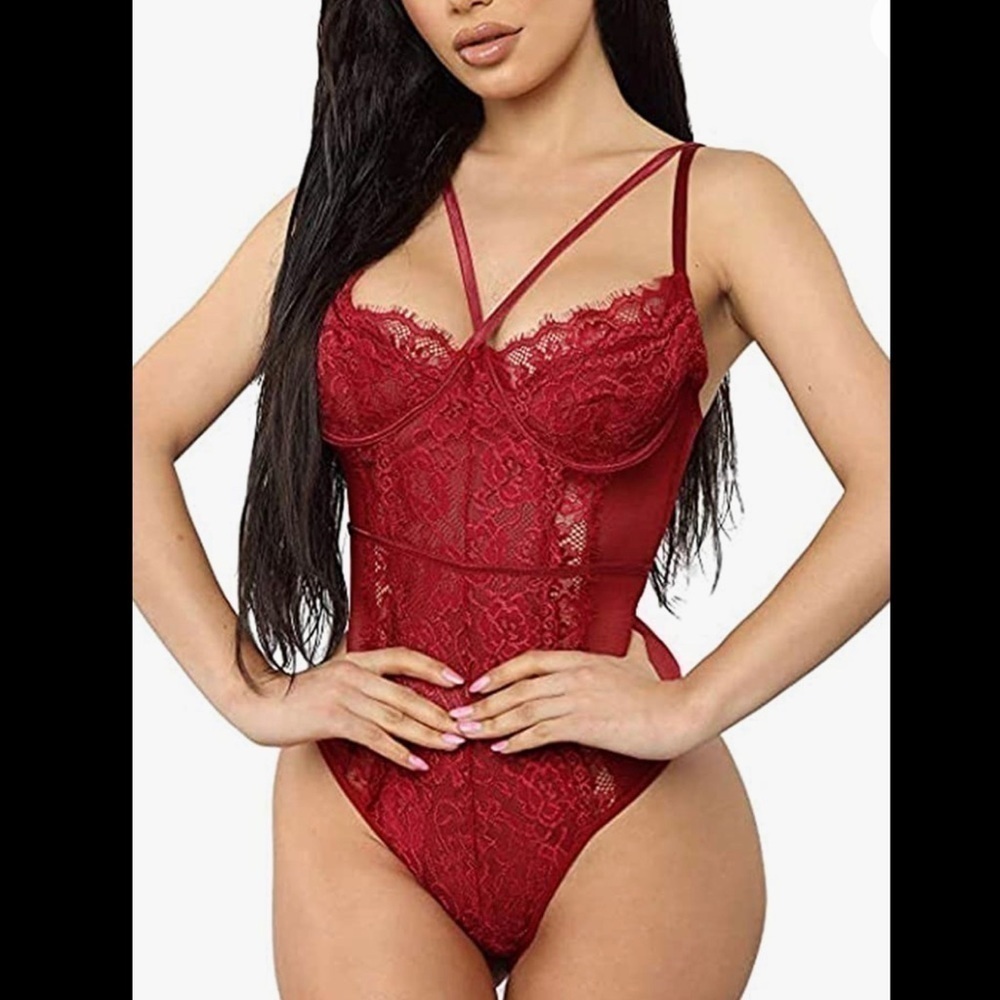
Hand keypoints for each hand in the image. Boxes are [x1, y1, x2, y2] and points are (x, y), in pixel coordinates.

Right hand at [227, 637, 468, 770]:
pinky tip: (418, 764)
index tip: (458, 680)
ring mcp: (344, 696)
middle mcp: (353, 673)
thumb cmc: (296, 695)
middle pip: (407, 693)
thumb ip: (359, 676)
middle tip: (466, 726)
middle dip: (440, 712)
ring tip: (452, 745)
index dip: (432, 667)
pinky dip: (400, 752)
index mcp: (356, 659)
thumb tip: (388, 684)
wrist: (257, 704)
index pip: (403, 657)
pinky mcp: (333, 719)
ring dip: (428, 733)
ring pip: (396, 716)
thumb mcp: (332, 675)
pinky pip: (374, 738)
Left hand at [448, 629, 705, 759]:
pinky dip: (516, 742)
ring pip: (522, 711)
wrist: (679, 712)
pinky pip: (540, 734)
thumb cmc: (660, 690)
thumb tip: (634, 633)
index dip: (499, 673)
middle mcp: (572, 677)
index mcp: (580, 659)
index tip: (477, 685)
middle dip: (483, 704)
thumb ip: (629, 646)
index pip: (528, 661)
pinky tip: (500, 749)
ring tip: (467, 734)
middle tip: (457, 715)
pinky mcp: (584, 726)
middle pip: (517, 689)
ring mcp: (576, 701)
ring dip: (490, 724)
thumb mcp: (639, 659)